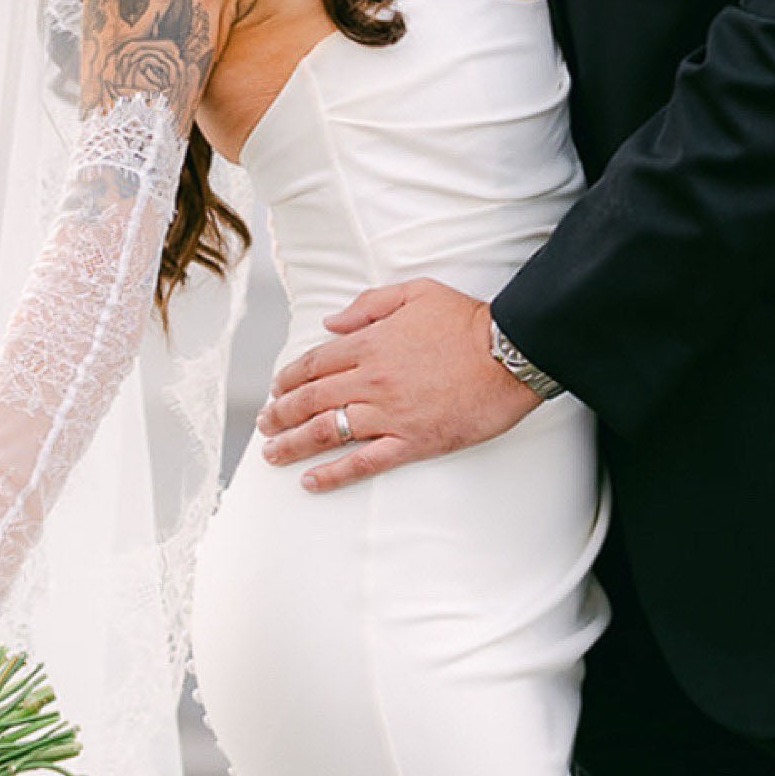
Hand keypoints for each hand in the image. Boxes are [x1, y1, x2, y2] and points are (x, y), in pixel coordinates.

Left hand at [257, 278, 540, 491]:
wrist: (510, 353)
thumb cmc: (467, 320)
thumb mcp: (416, 293)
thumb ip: (368, 306)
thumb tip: (330, 324)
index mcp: (370, 344)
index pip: (314, 363)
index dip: (288, 378)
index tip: (275, 389)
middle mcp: (371, 380)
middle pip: (310, 399)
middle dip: (280, 414)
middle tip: (265, 424)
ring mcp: (389, 414)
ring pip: (327, 432)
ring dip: (293, 444)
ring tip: (272, 454)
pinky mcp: (411, 442)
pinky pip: (363, 463)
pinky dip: (332, 474)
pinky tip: (310, 482)